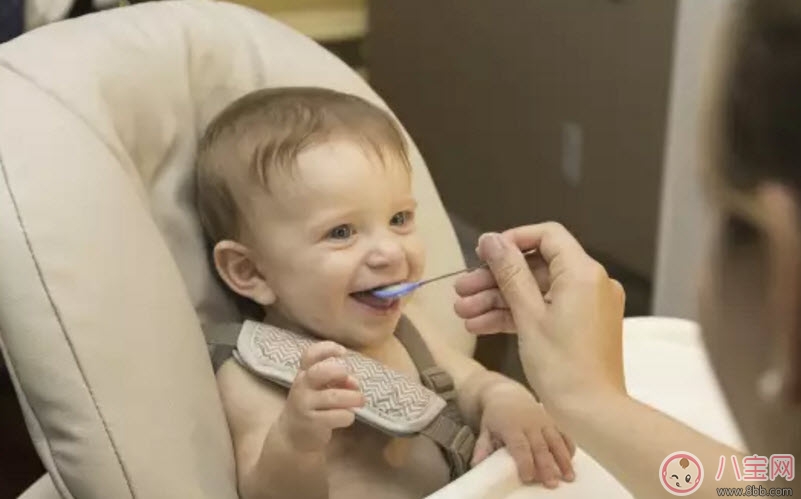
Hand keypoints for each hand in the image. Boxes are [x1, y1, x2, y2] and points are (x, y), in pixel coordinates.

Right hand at [277, 341, 363, 452]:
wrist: (292, 435)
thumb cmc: (312, 405)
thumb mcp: (320, 388)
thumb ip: (337, 379)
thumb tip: (354, 382)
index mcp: (304, 373)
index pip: (310, 354)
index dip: (328, 348)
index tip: (343, 353)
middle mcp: (301, 386)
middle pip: (319, 371)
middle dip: (340, 372)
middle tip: (352, 381)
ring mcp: (304, 405)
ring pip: (334, 396)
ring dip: (353, 398)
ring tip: (360, 401)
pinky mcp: (312, 423)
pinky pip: (337, 416)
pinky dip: (348, 416)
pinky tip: (346, 417)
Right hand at [453, 223, 625, 407]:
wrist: (592, 413)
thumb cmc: (564, 368)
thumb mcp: (528, 315)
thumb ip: (509, 273)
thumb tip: (492, 240)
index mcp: (583, 273)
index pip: (547, 236)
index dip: (512, 240)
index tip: (483, 253)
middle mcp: (590, 284)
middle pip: (535, 267)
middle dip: (495, 278)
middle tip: (462, 290)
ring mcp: (587, 306)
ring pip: (535, 291)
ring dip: (498, 300)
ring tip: (464, 313)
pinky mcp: (581, 326)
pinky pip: (545, 310)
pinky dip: (516, 315)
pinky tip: (482, 325)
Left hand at [472, 382, 574, 487]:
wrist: (505, 394)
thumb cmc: (495, 417)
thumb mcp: (485, 430)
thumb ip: (482, 447)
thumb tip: (476, 465)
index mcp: (511, 426)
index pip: (519, 446)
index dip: (524, 461)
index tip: (528, 477)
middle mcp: (529, 423)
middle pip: (540, 446)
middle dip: (546, 465)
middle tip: (552, 484)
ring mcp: (543, 421)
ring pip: (555, 441)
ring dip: (563, 459)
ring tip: (569, 477)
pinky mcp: (551, 420)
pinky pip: (563, 433)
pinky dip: (568, 447)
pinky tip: (572, 461)